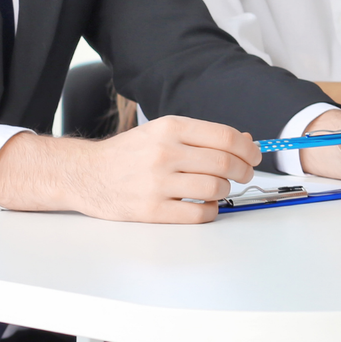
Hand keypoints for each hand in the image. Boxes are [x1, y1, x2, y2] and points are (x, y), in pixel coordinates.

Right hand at [0, 116, 258, 223]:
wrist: (86, 174)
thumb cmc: (129, 154)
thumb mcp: (162, 132)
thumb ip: (202, 136)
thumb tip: (246, 141)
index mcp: (170, 128)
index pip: (225, 136)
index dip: (248, 148)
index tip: (255, 155)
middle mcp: (164, 153)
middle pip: (225, 163)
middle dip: (244, 171)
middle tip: (245, 175)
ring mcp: (156, 183)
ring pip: (215, 188)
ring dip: (225, 191)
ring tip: (218, 189)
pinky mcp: (150, 210)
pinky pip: (198, 213)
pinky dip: (210, 211)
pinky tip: (205, 205)